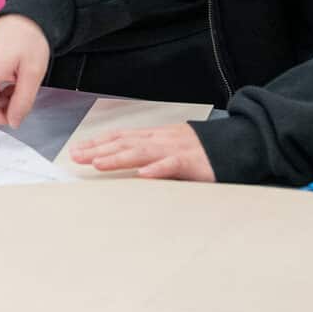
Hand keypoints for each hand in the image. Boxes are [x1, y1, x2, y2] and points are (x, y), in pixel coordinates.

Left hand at [70, 123, 216, 181]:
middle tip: (76, 157)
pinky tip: (144, 174)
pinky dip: (158, 169)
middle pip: (124, 143)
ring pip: (143, 152)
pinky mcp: (192, 162)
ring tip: (99, 163)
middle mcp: (161, 139)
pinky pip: (172, 165)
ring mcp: (176, 149)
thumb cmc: (200, 151)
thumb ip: (150, 154)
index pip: (121, 138)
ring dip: (119, 157)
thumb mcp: (170, 149)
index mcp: (155, 137)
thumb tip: (125, 164)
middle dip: (99, 149)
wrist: (236, 144)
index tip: (77, 150)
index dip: (98, 143)